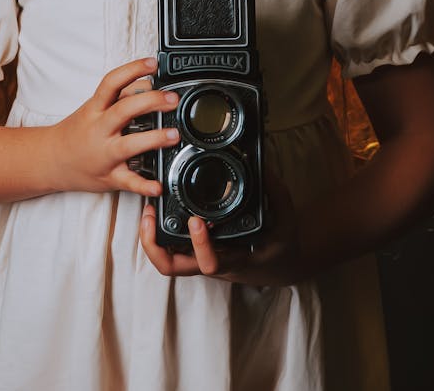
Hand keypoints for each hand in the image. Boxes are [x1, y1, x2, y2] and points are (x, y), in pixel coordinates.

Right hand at [50, 58, 179, 195]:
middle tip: (172, 99)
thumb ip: (119, 95)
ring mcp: (104, 154)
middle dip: (150, 102)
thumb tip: (147, 82)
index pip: (112, 83)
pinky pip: (127, 182)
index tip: (152, 63)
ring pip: (128, 145)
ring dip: (153, 139)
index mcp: (94, 109)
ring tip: (173, 135)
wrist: (51, 160)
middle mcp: (98, 130)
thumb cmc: (77, 131)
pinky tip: (158, 185)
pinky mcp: (109, 177)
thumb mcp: (93, 108)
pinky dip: (144, 185)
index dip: (132, 70)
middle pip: (123, 110)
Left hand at [140, 169, 306, 286]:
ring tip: (149, 210)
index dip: (200, 245)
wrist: (280, 266)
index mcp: (236, 259)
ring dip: (152, 239)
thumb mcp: (285, 217)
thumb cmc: (281, 245)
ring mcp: (204, 259)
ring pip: (168, 261)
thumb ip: (273, 190)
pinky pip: (173, 249)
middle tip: (150, 214)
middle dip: (155, 244)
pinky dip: (160, 234)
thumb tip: (260, 165)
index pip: (211, 263)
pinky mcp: (199, 253)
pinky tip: (159, 211)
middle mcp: (214, 263)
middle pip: (174, 268)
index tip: (196, 221)